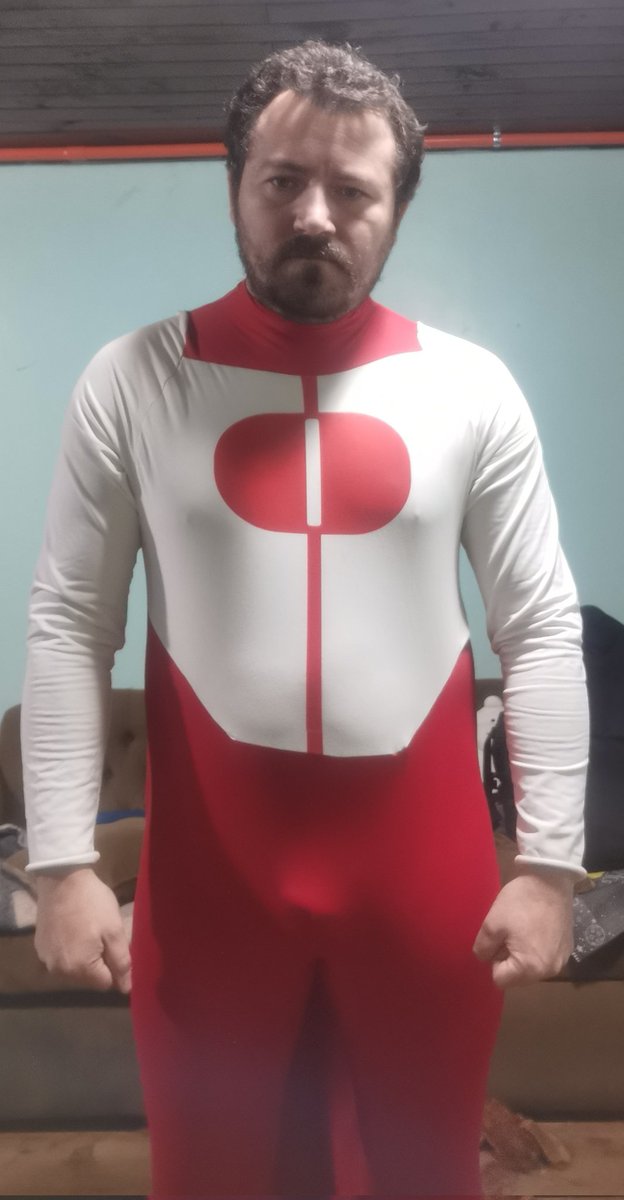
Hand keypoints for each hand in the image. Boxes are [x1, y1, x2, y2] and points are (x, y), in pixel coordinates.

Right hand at [34, 866, 131, 992]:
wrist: (61, 878)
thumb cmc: (92, 903)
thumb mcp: (114, 930)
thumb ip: (121, 962)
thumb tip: (126, 989)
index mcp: (79, 969)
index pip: (106, 983)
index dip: (115, 966)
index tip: (117, 946)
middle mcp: (59, 971)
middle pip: (89, 978)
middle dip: (99, 962)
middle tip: (103, 935)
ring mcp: (46, 959)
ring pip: (74, 969)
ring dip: (84, 957)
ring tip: (88, 931)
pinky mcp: (40, 947)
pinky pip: (61, 958)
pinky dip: (70, 949)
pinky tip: (73, 930)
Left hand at [472, 868, 574, 988]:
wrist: (551, 879)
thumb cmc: (520, 902)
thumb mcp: (492, 924)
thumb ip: (482, 949)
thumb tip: (485, 959)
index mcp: (530, 968)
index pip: (500, 980)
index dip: (493, 960)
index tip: (498, 939)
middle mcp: (549, 971)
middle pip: (517, 977)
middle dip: (508, 959)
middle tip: (509, 933)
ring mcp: (561, 960)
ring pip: (531, 968)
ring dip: (522, 954)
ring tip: (523, 929)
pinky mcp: (567, 948)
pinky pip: (544, 957)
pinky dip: (537, 947)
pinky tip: (536, 927)